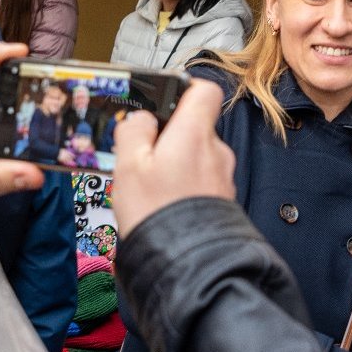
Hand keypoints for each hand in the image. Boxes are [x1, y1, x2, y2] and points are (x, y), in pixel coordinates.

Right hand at [110, 79, 234, 236]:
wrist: (186, 263)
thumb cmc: (157, 213)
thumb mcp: (128, 165)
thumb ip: (133, 132)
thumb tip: (141, 118)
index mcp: (194, 134)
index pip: (205, 90)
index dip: (184, 88)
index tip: (164, 99)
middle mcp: (215, 151)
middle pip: (195, 127)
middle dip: (170, 138)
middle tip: (144, 158)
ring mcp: (223, 177)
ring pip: (197, 156)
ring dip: (177, 165)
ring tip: (152, 188)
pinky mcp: (223, 200)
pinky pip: (202, 181)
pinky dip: (186, 187)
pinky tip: (166, 204)